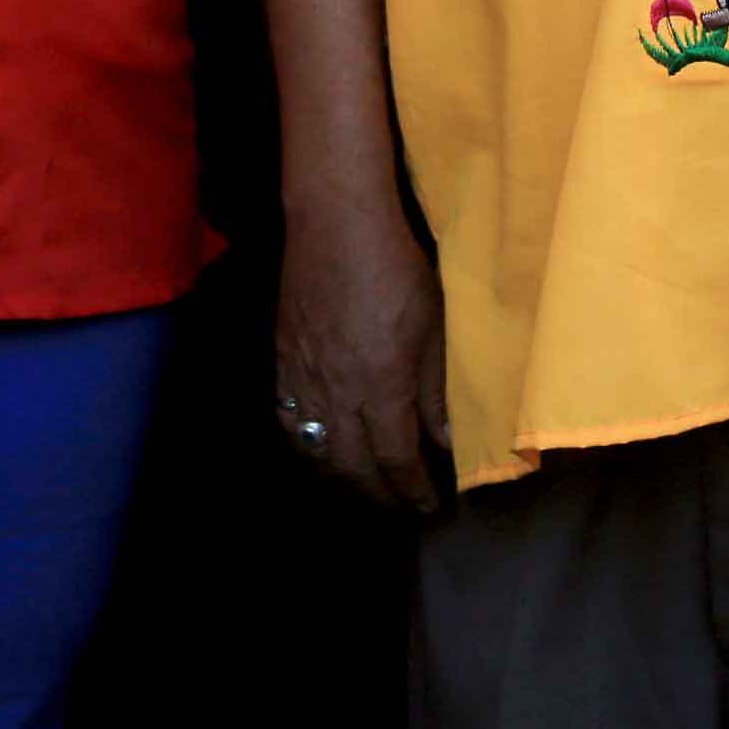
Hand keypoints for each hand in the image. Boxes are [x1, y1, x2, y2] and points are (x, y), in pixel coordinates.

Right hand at [276, 190, 451, 510]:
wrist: (334, 223)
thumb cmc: (396, 268)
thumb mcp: (434, 328)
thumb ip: (436, 391)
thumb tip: (447, 441)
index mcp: (380, 386)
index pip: (396, 459)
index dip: (412, 488)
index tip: (429, 504)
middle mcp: (336, 392)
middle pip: (353, 467)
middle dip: (380, 494)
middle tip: (401, 504)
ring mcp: (303, 378)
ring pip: (315, 451)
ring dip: (341, 478)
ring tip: (364, 484)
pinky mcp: (282, 361)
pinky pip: (288, 421)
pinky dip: (306, 447)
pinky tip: (320, 448)